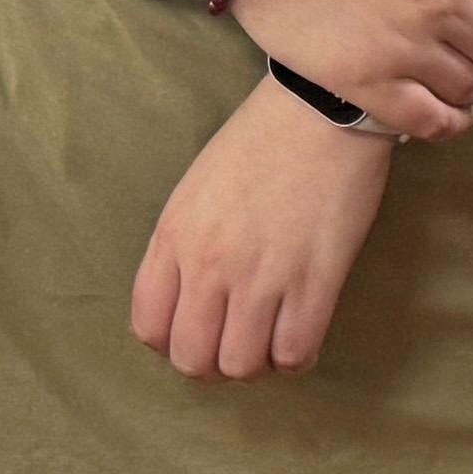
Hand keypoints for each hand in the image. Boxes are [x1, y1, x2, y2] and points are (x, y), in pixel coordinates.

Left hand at [128, 79, 392, 379]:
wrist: (322, 107)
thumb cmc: (260, 141)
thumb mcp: (196, 189)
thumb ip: (182, 247)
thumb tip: (188, 304)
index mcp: (175, 237)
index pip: (150, 328)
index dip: (172, 342)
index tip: (197, 331)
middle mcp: (210, 264)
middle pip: (193, 360)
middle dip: (212, 363)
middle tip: (235, 342)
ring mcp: (263, 274)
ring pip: (242, 366)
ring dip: (256, 362)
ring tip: (269, 337)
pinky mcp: (316, 278)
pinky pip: (295, 353)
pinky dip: (295, 356)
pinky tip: (300, 331)